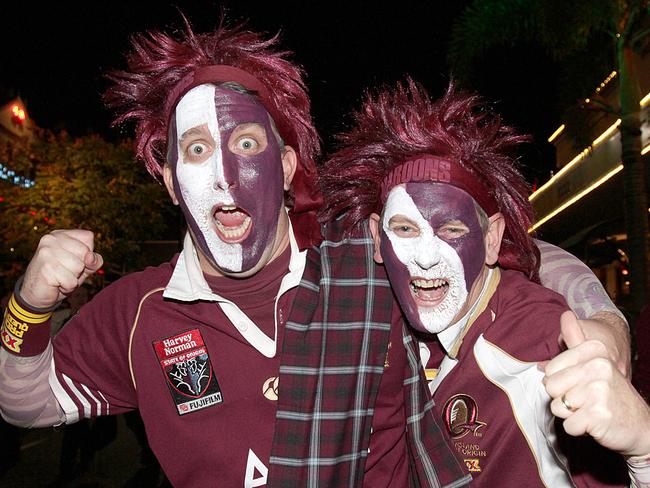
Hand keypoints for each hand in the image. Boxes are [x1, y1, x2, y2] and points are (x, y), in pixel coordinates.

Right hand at [20, 229, 102, 308]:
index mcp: (60, 234)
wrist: (36, 294)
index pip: (88, 237)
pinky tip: (55, 284)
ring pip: (79, 267)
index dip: (87, 253)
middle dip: (80, 267)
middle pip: (85, 252)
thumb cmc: (62, 277)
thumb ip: (94, 260)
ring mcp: (46, 252)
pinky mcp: (45, 268)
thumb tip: (90, 257)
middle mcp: (51, 239)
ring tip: (60, 277)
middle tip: (64, 271)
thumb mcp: (84, 266)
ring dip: (73, 278)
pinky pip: (71, 281)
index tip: (72, 260)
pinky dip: (67, 287)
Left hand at [544, 311, 649, 457]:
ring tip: (589, 410)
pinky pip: (568, 425)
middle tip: (584, 400)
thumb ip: (576, 338)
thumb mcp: (595, 362)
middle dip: (562, 398)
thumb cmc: (609, 394)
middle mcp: (598, 367)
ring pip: (557, 407)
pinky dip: (577, 429)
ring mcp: (599, 391)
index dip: (560, 381)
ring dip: (570, 414)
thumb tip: (565, 314)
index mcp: (595, 352)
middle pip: (551, 387)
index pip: (550, 368)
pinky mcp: (599, 415)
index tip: (580, 384)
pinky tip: (594, 424)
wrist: (640, 425)